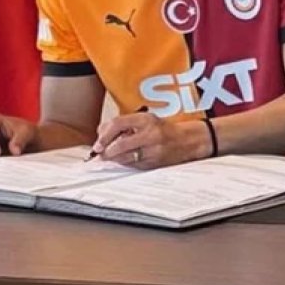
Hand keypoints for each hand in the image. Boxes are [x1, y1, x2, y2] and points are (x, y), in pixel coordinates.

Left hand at [92, 112, 207, 168]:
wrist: (186, 141)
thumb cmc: (162, 129)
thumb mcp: (144, 120)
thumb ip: (123, 124)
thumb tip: (101, 132)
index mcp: (146, 120)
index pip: (119, 124)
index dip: (105, 135)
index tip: (98, 143)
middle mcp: (150, 135)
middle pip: (121, 145)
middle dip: (106, 151)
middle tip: (100, 154)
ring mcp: (153, 151)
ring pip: (125, 158)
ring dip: (114, 159)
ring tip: (109, 157)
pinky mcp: (154, 164)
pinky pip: (133, 165)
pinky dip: (124, 163)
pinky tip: (123, 160)